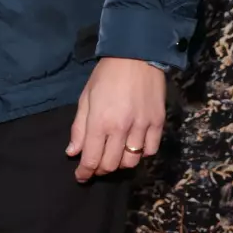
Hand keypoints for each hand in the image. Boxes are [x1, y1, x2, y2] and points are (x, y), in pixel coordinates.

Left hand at [66, 57, 165, 183]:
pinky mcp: (158, 123)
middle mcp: (122, 128)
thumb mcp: (86, 98)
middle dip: (101, 170)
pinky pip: (151, 150)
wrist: (137, 56)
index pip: (91, 159)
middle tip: (96, 165)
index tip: (81, 177)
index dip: (85, 173)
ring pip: (132, 161)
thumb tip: (73, 153)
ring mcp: (142, 126)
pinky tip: (134, 147)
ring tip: (115, 157)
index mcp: (100, 122)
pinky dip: (141, 154)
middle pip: (112, 164)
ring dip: (121, 164)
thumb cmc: (106, 76)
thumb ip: (79, 128)